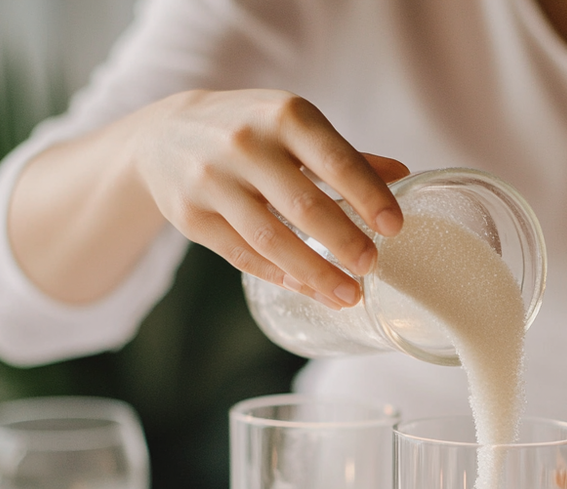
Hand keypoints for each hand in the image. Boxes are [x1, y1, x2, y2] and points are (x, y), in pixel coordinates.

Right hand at [134, 89, 409, 308]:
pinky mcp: (192, 217)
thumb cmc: (250, 132)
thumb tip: (402, 175)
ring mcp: (213, 182)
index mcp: (282, 116)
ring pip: (271, 240)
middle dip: (344, 242)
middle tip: (372, 266)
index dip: (368, 195)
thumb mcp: (294, 127)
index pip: (335, 160)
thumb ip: (345, 156)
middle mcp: (244, 145)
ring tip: (349, 295)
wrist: (163, 134)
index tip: (395, 227)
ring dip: (315, 273)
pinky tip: (309, 288)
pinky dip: (281, 276)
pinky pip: (244, 256)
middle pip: (303, 206)